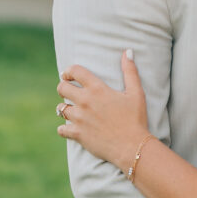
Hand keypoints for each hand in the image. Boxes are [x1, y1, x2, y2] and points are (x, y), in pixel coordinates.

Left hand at [56, 50, 148, 170]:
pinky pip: (61, 129)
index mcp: (97, 89)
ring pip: (60, 109)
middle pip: (62, 88)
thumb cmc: (136, 118)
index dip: (69, 71)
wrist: (132, 146)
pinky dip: (64, 128)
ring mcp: (79, 119)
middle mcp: (85, 101)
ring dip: (64, 108)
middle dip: (63, 87)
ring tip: (71, 110)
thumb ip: (130, 71)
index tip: (69, 74)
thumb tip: (127, 52)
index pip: (75, 71)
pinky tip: (70, 128)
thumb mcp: (136, 92)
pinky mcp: (77, 134)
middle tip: (68, 91)